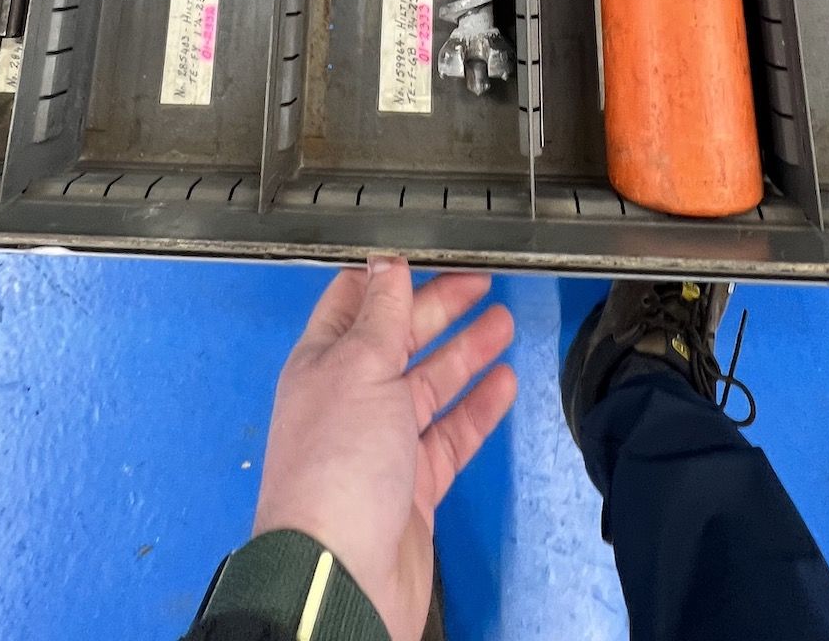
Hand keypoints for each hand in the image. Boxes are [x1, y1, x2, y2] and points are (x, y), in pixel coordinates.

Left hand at [252, 257, 516, 640]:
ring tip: (504, 322)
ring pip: (431, 384)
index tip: (431, 251)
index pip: (354, 303)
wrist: (343, 576)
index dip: (391, 276)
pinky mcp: (416, 485)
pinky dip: (478, 407)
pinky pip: (451, 434)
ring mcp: (384, 444)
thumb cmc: (339, 463)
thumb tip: (386, 262)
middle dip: (439, 309)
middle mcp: (351, 398)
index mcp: (324, 363)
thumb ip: (381, 315)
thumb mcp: (359, 368)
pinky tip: (504, 381)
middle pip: (399, 340)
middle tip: (483, 281)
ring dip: (466, 352)